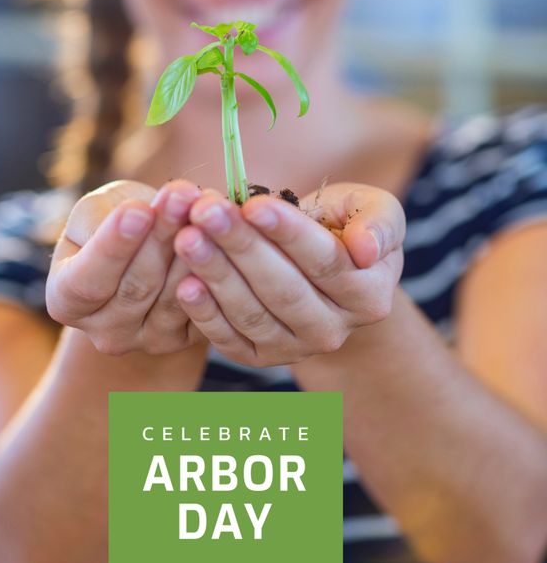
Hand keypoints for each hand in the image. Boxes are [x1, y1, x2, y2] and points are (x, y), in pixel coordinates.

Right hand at [46, 179, 208, 355]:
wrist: (146, 253)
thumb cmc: (110, 226)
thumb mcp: (93, 214)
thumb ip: (105, 217)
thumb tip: (141, 213)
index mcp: (66, 301)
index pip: (87, 279)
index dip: (113, 246)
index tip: (138, 210)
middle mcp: (104, 332)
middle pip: (136, 287)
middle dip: (162, 236)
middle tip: (182, 195)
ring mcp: (146, 341)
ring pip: (174, 297)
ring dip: (194, 250)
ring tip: (207, 208)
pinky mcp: (184, 340)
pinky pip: (203, 307)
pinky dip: (216, 269)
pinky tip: (226, 235)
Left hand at [172, 182, 404, 366]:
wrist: (323, 274)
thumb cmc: (344, 230)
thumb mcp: (373, 213)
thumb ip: (379, 225)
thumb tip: (365, 249)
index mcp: (369, 295)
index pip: (326, 262)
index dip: (288, 234)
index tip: (253, 205)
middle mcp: (334, 331)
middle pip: (283, 290)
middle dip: (241, 248)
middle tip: (205, 213)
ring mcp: (295, 349)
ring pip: (253, 314)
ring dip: (216, 275)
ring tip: (187, 238)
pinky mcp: (260, 357)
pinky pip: (230, 338)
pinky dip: (205, 314)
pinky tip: (183, 284)